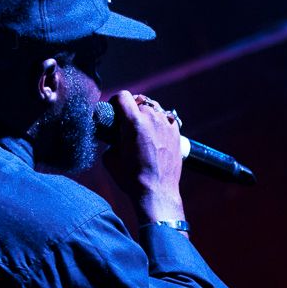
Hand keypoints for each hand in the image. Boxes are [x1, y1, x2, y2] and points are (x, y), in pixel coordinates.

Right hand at [109, 90, 187, 224]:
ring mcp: (167, 124)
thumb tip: (113, 137)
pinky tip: (155, 134)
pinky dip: (159, 122)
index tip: (115, 110)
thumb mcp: (110, 158)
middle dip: (131, 108)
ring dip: (146, 114)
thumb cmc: (132, 178)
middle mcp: (152, 119)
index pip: (123, 95)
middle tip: (127, 123)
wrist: (157, 192)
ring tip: (142, 128)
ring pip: (154, 108)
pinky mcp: (177, 132)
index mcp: (133, 123)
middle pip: (139, 100)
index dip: (115, 102)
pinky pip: (166, 118)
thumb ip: (110, 140)